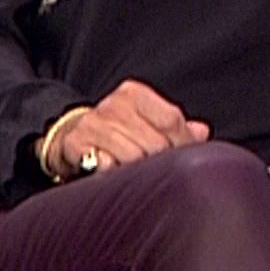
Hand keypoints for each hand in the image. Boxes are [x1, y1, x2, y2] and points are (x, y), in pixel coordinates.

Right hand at [46, 79, 209, 177]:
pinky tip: (114, 174)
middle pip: (155, 142)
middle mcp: (113, 104)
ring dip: (138, 173)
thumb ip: (173, 126)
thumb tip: (202, 131)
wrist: (68, 137)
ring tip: (137, 177)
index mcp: (134, 93)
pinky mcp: (76, 145)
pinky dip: (113, 174)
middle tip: (160, 174)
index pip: (171, 120)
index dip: (182, 144)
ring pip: (133, 158)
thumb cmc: (114, 132)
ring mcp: (93, 124)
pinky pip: (106, 166)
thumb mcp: (144, 121)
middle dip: (162, 163)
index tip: (183, 161)